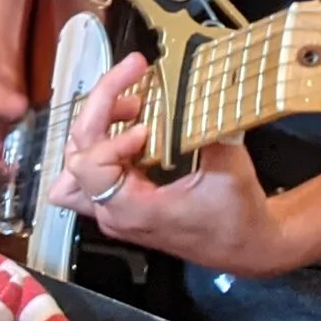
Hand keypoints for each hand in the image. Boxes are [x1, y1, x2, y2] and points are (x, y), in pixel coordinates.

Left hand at [44, 52, 303, 277]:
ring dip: (96, 126)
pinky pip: (91, 169)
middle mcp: (112, 211)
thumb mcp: (228, 171)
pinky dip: (103, 140)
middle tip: (132, 74)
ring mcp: (112, 208)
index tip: (146, 128)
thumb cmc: (236, 217)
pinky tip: (133, 124)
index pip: (89, 166)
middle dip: (100, 105)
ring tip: (130, 106)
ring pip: (75, 162)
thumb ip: (205, 131)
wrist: (245, 246)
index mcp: (132, 210)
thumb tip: (193, 90)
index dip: (112, 139)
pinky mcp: (120, 201)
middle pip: (77, 152)